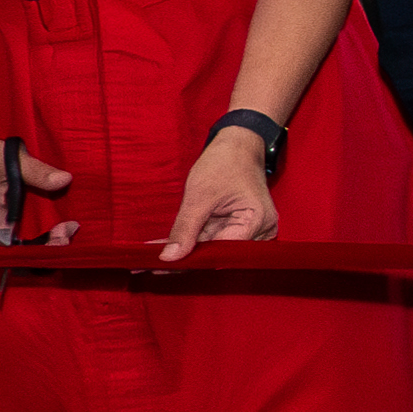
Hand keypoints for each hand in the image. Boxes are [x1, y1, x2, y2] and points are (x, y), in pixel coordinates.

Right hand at [0, 126, 74, 250]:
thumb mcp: (5, 159)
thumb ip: (37, 172)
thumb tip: (65, 180)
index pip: (25, 250)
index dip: (50, 244)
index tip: (69, 230)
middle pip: (18, 252)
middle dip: (45, 244)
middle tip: (68, 230)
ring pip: (8, 247)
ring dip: (32, 240)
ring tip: (57, 229)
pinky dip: (17, 233)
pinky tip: (33, 224)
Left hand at [158, 126, 278, 261]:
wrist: (238, 146)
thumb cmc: (225, 163)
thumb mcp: (200, 195)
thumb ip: (185, 229)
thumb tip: (169, 257)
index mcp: (256, 221)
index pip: (222, 251)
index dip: (192, 260)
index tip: (162, 266)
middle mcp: (260, 230)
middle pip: (219, 255)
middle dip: (186, 258)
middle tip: (151, 264)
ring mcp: (252, 230)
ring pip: (214, 249)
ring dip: (187, 252)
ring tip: (154, 258)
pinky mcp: (240, 228)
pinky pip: (214, 239)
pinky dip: (193, 242)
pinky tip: (169, 246)